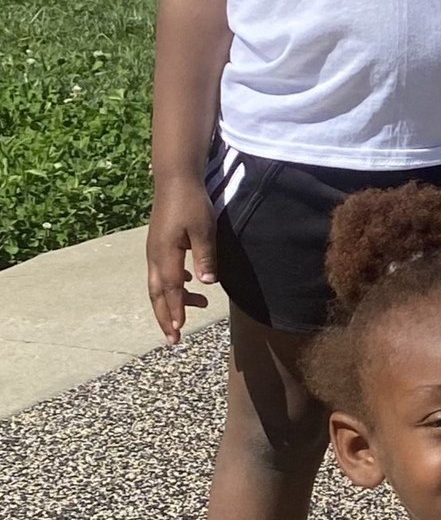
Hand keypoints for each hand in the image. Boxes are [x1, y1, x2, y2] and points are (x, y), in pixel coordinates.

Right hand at [146, 173, 217, 342]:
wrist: (175, 181)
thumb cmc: (192, 203)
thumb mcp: (204, 230)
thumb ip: (205, 256)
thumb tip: (206, 284)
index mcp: (165, 254)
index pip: (171, 290)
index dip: (175, 311)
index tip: (178, 329)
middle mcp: (155, 256)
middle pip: (158, 294)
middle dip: (165, 317)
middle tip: (174, 339)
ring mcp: (154, 251)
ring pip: (158, 285)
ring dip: (171, 303)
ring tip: (193, 312)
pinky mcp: (159, 246)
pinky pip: (162, 273)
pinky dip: (173, 285)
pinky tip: (189, 286)